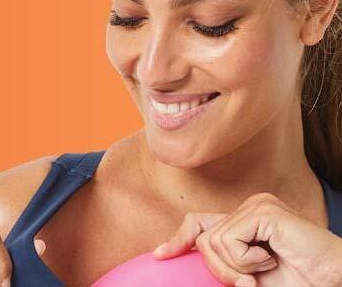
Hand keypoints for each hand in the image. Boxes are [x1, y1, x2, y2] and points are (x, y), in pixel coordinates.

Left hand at [152, 193, 341, 286]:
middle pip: (205, 238)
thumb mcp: (251, 277)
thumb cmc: (296, 281)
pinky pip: (231, 240)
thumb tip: (185, 263)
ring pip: (214, 242)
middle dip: (219, 270)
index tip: (161, 254)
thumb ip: (226, 267)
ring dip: (236, 269)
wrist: (334, 282)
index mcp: (244, 221)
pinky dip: (247, 261)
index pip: (200, 222)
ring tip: (264, 269)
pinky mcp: (264, 211)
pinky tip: (271, 258)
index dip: (180, 237)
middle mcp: (248, 208)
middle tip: (248, 284)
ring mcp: (256, 206)